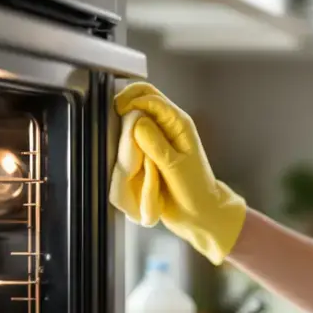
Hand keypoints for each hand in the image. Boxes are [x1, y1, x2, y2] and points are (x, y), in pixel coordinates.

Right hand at [112, 82, 246, 264]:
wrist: (199, 214)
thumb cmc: (193, 192)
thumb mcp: (174, 167)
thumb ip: (155, 143)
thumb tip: (136, 121)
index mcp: (178, 123)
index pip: (151, 97)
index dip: (131, 100)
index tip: (117, 113)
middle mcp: (168, 126)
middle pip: (142, 97)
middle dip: (125, 104)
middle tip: (113, 121)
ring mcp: (158, 138)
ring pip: (136, 115)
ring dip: (124, 123)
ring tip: (120, 138)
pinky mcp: (150, 151)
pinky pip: (133, 136)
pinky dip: (125, 139)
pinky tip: (123, 149)